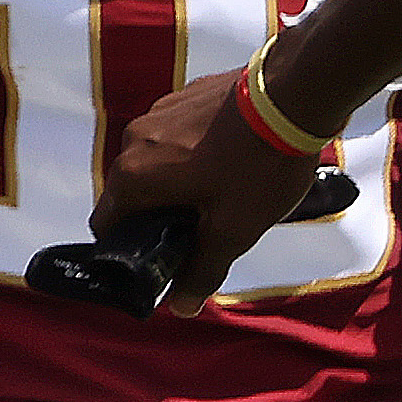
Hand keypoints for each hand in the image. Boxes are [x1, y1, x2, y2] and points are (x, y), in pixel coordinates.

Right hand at [91, 69, 330, 309]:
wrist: (295, 94)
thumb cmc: (258, 166)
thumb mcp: (234, 229)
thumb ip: (202, 270)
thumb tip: (180, 307)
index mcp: (133, 176)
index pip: (106, 224)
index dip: (130, 247)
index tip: (163, 256)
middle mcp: (134, 140)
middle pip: (131, 192)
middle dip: (159, 213)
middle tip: (205, 227)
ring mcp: (157, 111)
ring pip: (155, 161)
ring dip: (176, 180)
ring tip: (225, 189)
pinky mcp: (183, 94)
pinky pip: (175, 134)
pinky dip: (191, 151)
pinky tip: (233, 157)